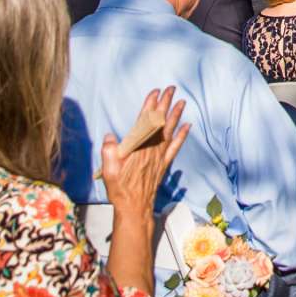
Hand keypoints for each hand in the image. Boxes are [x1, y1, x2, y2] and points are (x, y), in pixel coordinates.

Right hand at [101, 87, 188, 221]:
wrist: (135, 207)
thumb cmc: (120, 189)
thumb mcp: (108, 171)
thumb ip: (109, 152)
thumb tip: (110, 136)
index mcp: (137, 148)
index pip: (145, 121)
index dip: (150, 105)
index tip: (155, 92)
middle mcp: (151, 149)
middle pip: (160, 122)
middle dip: (165, 104)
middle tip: (171, 89)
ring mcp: (159, 157)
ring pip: (169, 131)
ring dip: (175, 115)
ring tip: (181, 101)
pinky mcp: (164, 164)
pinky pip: (175, 147)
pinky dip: (182, 136)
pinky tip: (187, 126)